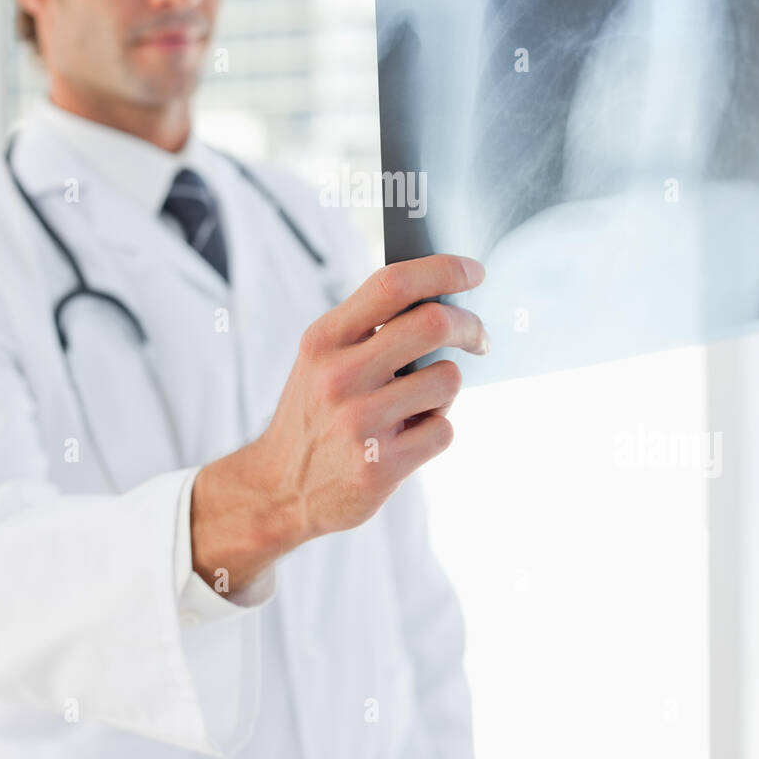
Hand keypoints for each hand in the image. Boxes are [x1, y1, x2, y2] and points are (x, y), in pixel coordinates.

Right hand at [191, 255, 487, 592]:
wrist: (279, 488)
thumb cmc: (316, 411)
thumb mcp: (322, 358)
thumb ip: (368, 326)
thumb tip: (443, 295)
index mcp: (324, 339)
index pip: (392, 284)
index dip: (443, 270)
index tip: (474, 272)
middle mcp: (338, 377)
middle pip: (433, 324)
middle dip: (470, 326)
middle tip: (479, 338)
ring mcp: (359, 423)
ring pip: (447, 380)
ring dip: (445, 390)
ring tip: (419, 404)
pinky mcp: (379, 467)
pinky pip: (444, 430)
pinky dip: (436, 431)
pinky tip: (408, 439)